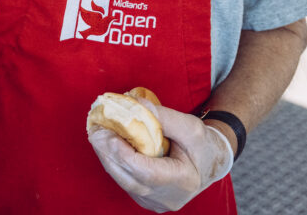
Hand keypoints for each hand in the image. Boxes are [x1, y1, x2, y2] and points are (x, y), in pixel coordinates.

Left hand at [88, 98, 232, 211]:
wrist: (210, 162)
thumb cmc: (203, 144)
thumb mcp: (190, 126)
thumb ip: (164, 117)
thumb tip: (134, 103)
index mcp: (183, 181)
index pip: (147, 173)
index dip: (125, 154)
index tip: (110, 135)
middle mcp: (167, 198)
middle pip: (130, 179)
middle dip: (109, 154)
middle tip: (95, 131)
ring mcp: (155, 202)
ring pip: (124, 181)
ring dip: (108, 157)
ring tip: (97, 134)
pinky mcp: (146, 198)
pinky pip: (125, 180)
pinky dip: (115, 162)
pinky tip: (107, 145)